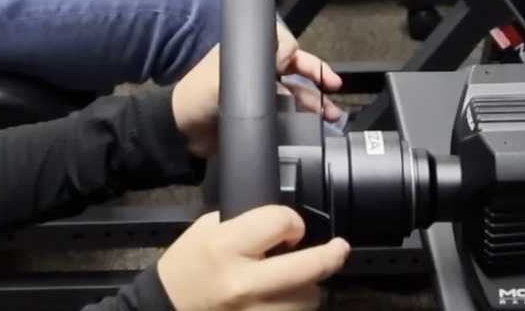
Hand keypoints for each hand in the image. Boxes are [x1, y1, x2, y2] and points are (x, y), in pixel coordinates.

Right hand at [157, 207, 348, 310]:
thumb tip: (278, 226)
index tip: (290, 228)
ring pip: (308, 298)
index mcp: (226, 247)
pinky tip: (283, 298)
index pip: (280, 223)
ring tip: (293, 281)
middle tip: (339, 248)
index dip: (291, 222)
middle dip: (331, 255)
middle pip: (308, 268)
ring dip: (307, 286)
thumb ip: (242, 224)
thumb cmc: (185, 268)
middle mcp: (244, 283)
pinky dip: (293, 305)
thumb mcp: (203, 230)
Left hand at [170, 29, 343, 159]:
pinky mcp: (264, 119)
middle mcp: (259, 72)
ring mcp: (262, 97)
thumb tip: (289, 60)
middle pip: (296, 70)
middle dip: (318, 77)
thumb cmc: (200, 97)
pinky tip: (319, 128)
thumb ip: (256, 62)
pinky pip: (291, 116)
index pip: (283, 47)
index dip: (300, 56)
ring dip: (317, 102)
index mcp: (249, 54)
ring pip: (298, 95)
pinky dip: (307, 120)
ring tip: (333, 115)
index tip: (310, 69)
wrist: (186, 134)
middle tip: (335, 86)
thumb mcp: (227, 72)